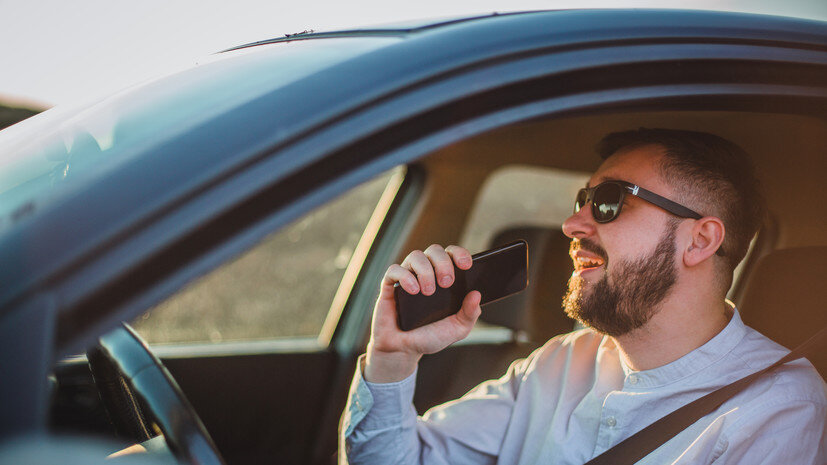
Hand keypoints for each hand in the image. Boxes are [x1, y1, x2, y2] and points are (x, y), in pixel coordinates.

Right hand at [364, 244, 481, 382]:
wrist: (404, 351)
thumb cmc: (430, 336)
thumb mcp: (457, 329)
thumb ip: (470, 314)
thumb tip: (477, 294)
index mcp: (443, 278)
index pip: (452, 254)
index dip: (460, 254)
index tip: (466, 265)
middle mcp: (425, 273)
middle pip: (434, 250)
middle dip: (443, 263)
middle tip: (447, 282)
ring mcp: (407, 278)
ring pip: (415, 256)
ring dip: (425, 270)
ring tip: (428, 292)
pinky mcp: (389, 286)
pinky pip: (394, 270)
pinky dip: (405, 277)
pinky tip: (413, 291)